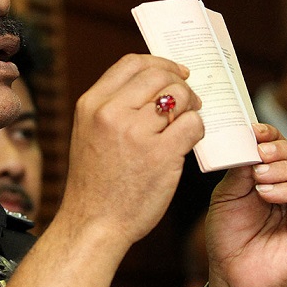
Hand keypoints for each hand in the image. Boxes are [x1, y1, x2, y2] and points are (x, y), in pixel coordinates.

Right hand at [60, 54, 204, 248]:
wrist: (92, 223)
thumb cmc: (95, 183)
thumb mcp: (89, 133)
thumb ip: (113, 107)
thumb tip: (151, 85)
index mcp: (91, 104)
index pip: (131, 63)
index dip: (159, 63)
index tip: (174, 72)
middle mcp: (111, 113)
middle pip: (159, 75)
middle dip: (181, 83)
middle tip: (189, 100)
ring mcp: (136, 133)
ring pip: (180, 96)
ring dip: (192, 105)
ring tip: (190, 119)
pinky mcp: (161, 155)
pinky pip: (193, 124)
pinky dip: (197, 129)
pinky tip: (189, 141)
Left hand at [204, 123, 286, 286]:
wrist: (230, 277)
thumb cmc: (228, 238)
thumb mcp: (227, 196)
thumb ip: (239, 170)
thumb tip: (247, 143)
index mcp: (275, 180)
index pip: (285, 149)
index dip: (273, 135)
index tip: (254, 131)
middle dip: (283, 149)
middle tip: (261, 151)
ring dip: (284, 170)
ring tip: (258, 177)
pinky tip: (267, 193)